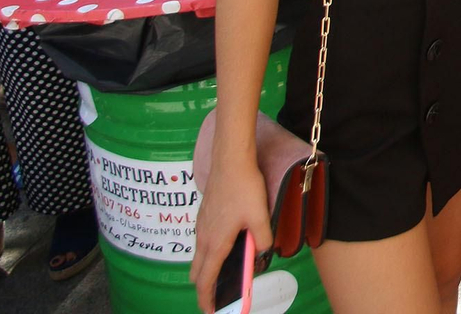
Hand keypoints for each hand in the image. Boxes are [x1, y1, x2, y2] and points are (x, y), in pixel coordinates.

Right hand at [189, 159, 271, 313]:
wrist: (231, 161)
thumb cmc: (244, 188)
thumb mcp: (260, 217)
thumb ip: (262, 240)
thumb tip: (263, 254)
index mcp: (216, 242)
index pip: (205, 279)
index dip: (207, 298)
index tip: (210, 311)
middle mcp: (203, 237)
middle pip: (197, 272)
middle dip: (204, 288)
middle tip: (216, 298)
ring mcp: (201, 226)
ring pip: (199, 256)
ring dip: (206, 270)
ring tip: (221, 277)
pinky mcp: (204, 216)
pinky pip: (202, 242)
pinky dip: (208, 254)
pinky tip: (223, 249)